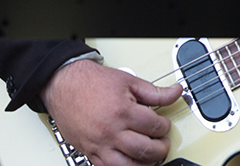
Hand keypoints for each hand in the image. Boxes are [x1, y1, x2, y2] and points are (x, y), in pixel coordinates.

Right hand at [40, 58, 182, 165]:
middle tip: (162, 143)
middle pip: (144, 150)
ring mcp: (99, 145)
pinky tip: (130, 162)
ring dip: (144, 164)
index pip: (154, 127)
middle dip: (160, 149)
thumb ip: (155, 91)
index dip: (165, 127)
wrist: (64, 85)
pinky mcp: (89, 152)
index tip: (164, 125)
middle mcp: (110, 131)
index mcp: (123, 111)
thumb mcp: (129, 81)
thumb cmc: (93, 82)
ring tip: (151, 157)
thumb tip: (175, 92)